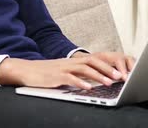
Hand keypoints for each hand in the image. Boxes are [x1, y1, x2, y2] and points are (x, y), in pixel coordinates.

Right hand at [0, 52, 135, 89]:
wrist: (27, 70)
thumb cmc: (47, 73)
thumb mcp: (66, 72)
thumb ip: (79, 75)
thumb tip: (95, 80)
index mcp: (74, 61)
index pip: (96, 59)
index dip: (109, 64)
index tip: (121, 71)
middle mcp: (71, 62)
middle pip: (93, 62)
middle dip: (108, 69)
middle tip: (120, 77)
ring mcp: (63, 68)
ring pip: (84, 69)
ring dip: (98, 76)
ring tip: (109, 83)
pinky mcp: (56, 76)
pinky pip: (70, 78)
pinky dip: (80, 83)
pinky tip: (88, 88)